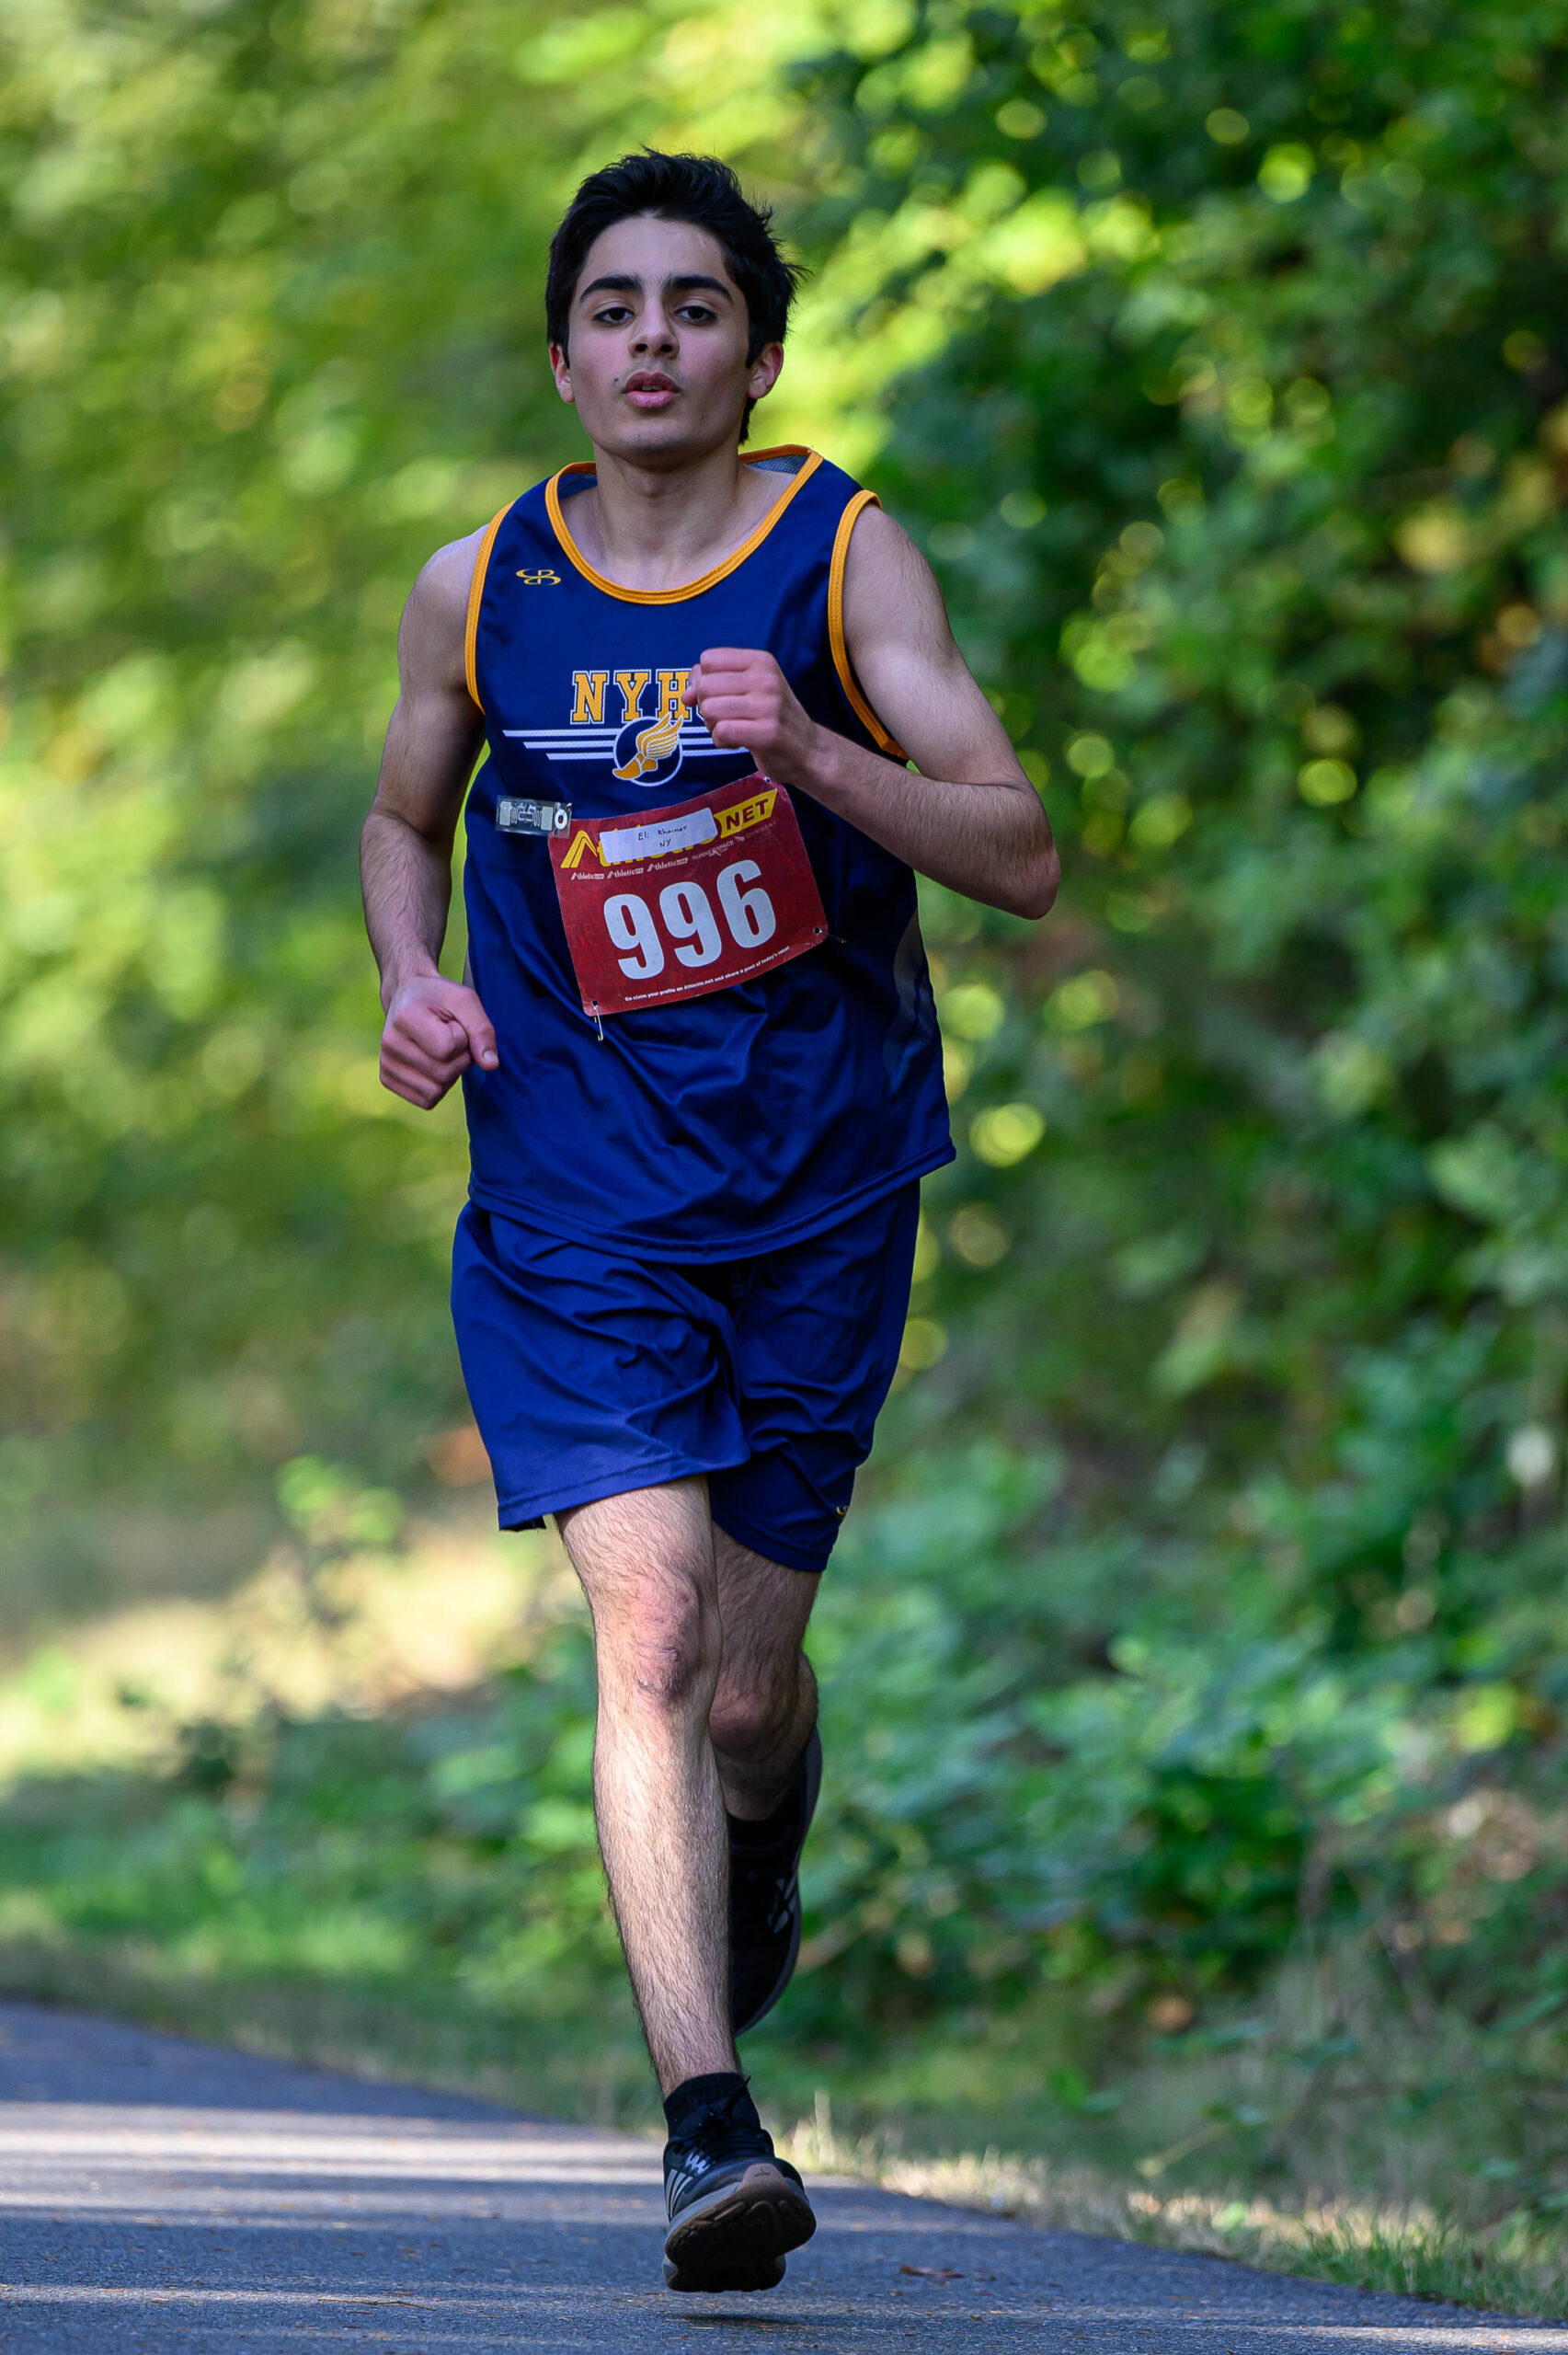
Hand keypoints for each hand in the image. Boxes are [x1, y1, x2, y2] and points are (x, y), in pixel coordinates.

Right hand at [379, 973, 497, 1108]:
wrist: (407, 997)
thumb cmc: (440, 998)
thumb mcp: (465, 1001)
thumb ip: (482, 1030)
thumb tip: (491, 1065)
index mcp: (406, 1016)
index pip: (448, 1048)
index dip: (462, 1038)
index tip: (453, 1023)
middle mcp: (389, 1042)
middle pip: (444, 1074)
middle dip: (460, 1059)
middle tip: (451, 1038)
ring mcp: (385, 1063)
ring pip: (435, 1092)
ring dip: (451, 1074)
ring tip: (441, 1051)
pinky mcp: (387, 1079)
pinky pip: (426, 1100)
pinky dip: (439, 1086)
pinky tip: (432, 1064)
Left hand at [685, 649, 823, 782]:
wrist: (808, 750)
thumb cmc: (772, 717)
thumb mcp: (747, 690)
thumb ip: (713, 684)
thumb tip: (686, 695)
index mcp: (761, 661)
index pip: (708, 659)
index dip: (704, 681)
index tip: (719, 696)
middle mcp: (766, 679)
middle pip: (705, 685)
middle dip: (707, 706)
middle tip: (727, 718)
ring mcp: (768, 706)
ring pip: (710, 709)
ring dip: (713, 726)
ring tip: (734, 730)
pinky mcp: (767, 733)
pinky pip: (721, 732)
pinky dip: (722, 741)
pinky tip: (738, 742)